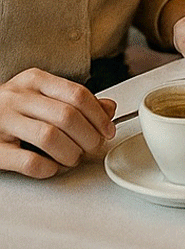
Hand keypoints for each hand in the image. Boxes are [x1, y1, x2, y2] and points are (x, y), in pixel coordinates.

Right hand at [0, 70, 116, 177]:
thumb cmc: (13, 109)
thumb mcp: (43, 96)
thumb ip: (76, 101)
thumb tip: (109, 109)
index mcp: (34, 80)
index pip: (77, 94)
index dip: (99, 116)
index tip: (108, 131)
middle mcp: (16, 98)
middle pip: (67, 116)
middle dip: (88, 137)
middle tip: (92, 147)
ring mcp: (1, 122)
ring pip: (50, 137)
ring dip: (70, 153)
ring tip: (73, 158)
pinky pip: (28, 162)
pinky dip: (48, 168)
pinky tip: (52, 166)